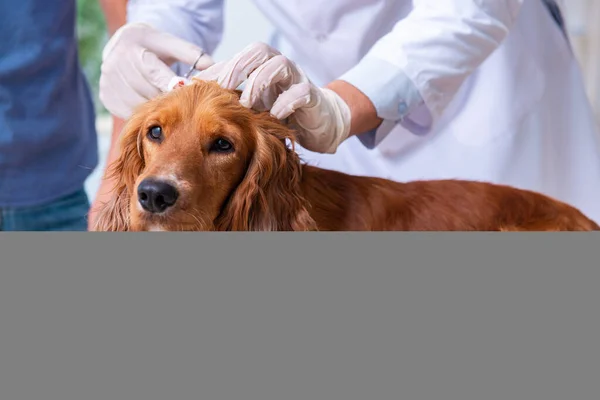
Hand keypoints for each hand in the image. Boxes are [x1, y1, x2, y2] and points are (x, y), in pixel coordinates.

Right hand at [99, 22, 213, 119]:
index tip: (189, 94)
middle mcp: (116, 66)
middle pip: (149, 92)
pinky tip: (153, 109)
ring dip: (156, 109)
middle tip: (184, 105)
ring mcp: (109, 83)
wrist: (122, 45)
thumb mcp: (170, 44)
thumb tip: (214, 67)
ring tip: (169, 106)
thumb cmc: (152, 45)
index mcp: (133, 49)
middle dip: (168, 99)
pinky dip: (143, 115)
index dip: (174, 86)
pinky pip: (130, 113)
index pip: (156, 73)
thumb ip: (191, 54)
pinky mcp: (107, 97)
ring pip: (140, 106)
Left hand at [195, 43, 351, 153]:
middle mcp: (279, 67)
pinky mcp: (313, 97)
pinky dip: (286, 102)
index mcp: (263, 67)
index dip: (218, 69)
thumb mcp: (254, 108)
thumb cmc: (281, 114)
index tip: (198, 86)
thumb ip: (232, 101)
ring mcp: (297, 80)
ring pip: (279, 65)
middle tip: (222, 90)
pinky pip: (300, 92)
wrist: (319, 125)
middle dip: (238, 68)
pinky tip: (274, 115)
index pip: (238, 58)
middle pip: (258, 51)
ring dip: (259, 83)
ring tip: (246, 104)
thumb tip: (196, 98)